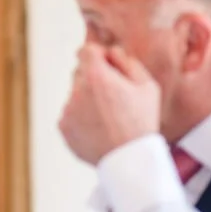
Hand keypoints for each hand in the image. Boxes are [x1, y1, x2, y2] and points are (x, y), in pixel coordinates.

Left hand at [58, 43, 160, 164]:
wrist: (131, 160)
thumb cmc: (142, 121)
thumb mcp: (147, 86)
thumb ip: (127, 61)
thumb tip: (110, 51)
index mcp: (96, 76)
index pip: (85, 50)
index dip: (97, 56)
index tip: (106, 66)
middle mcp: (77, 89)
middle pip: (79, 72)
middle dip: (93, 79)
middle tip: (112, 97)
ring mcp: (68, 109)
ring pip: (75, 94)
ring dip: (87, 99)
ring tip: (108, 117)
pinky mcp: (63, 126)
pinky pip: (70, 114)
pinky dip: (81, 118)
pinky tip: (99, 128)